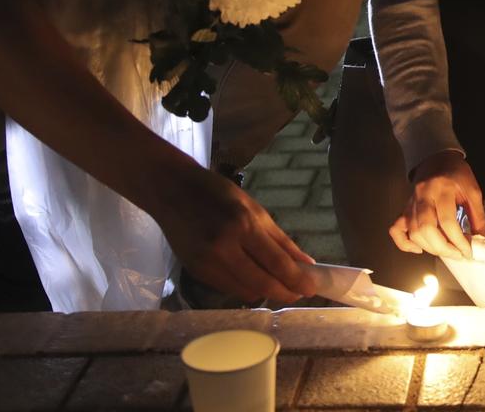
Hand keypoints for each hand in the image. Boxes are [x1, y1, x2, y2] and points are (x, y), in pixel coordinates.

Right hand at [149, 162, 316, 303]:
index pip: (276, 262)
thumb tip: (306, 262)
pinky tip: (256, 283)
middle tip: (300, 293)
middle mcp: (224, 247)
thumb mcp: (255, 209)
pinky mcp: (195, 271)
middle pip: (262, 282)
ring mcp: (207, 262)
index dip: (297, 279)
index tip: (312, 288)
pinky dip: (246, 288)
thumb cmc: (218, 194)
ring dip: (267, 293)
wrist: (172, 191)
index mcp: (243, 225)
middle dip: (285, 292)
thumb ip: (281, 240)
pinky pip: (228, 288)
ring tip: (281, 288)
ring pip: (245, 290)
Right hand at [389, 151, 484, 259]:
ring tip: (446, 251)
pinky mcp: (405, 209)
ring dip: (430, 248)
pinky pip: (396, 230)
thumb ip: (477, 216)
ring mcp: (411, 203)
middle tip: (458, 254)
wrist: (437, 159)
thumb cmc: (457, 175)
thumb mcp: (473, 191)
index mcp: (442, 189)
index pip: (447, 221)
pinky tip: (420, 249)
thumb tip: (481, 241)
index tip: (468, 252)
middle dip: (443, 248)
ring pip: (413, 232)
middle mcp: (423, 196)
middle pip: (426, 229)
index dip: (458, 241)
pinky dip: (405, 244)